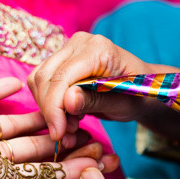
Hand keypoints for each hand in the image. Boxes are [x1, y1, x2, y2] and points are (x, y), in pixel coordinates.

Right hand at [0, 78, 117, 178]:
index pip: (38, 173)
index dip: (67, 169)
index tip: (96, 163)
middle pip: (35, 145)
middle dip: (65, 139)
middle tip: (97, 131)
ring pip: (16, 120)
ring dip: (43, 112)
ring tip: (72, 102)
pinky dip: (1, 88)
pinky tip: (23, 81)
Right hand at [28, 32, 179, 140]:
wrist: (141, 89)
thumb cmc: (138, 95)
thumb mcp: (122, 104)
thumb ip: (95, 101)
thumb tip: (68, 101)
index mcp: (98, 48)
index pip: (62, 77)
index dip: (54, 108)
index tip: (58, 133)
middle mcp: (79, 43)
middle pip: (45, 78)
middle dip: (50, 111)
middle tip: (64, 135)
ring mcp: (67, 49)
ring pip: (38, 80)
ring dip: (47, 109)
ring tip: (68, 128)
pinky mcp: (60, 60)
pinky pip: (41, 83)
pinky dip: (47, 104)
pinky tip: (66, 118)